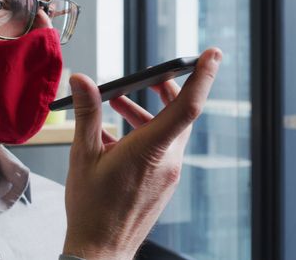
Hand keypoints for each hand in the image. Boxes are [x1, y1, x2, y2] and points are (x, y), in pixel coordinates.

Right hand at [62, 48, 221, 258]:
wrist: (100, 251)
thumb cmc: (91, 208)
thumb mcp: (83, 156)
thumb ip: (87, 114)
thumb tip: (82, 81)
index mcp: (151, 150)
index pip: (187, 106)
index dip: (202, 77)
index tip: (213, 54)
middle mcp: (167, 162)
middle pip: (180, 114)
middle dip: (167, 90)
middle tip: (152, 77)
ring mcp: (168, 175)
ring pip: (168, 132)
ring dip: (147, 114)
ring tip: (117, 105)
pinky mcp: (164, 184)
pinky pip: (162, 150)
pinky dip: (146, 135)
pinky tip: (116, 138)